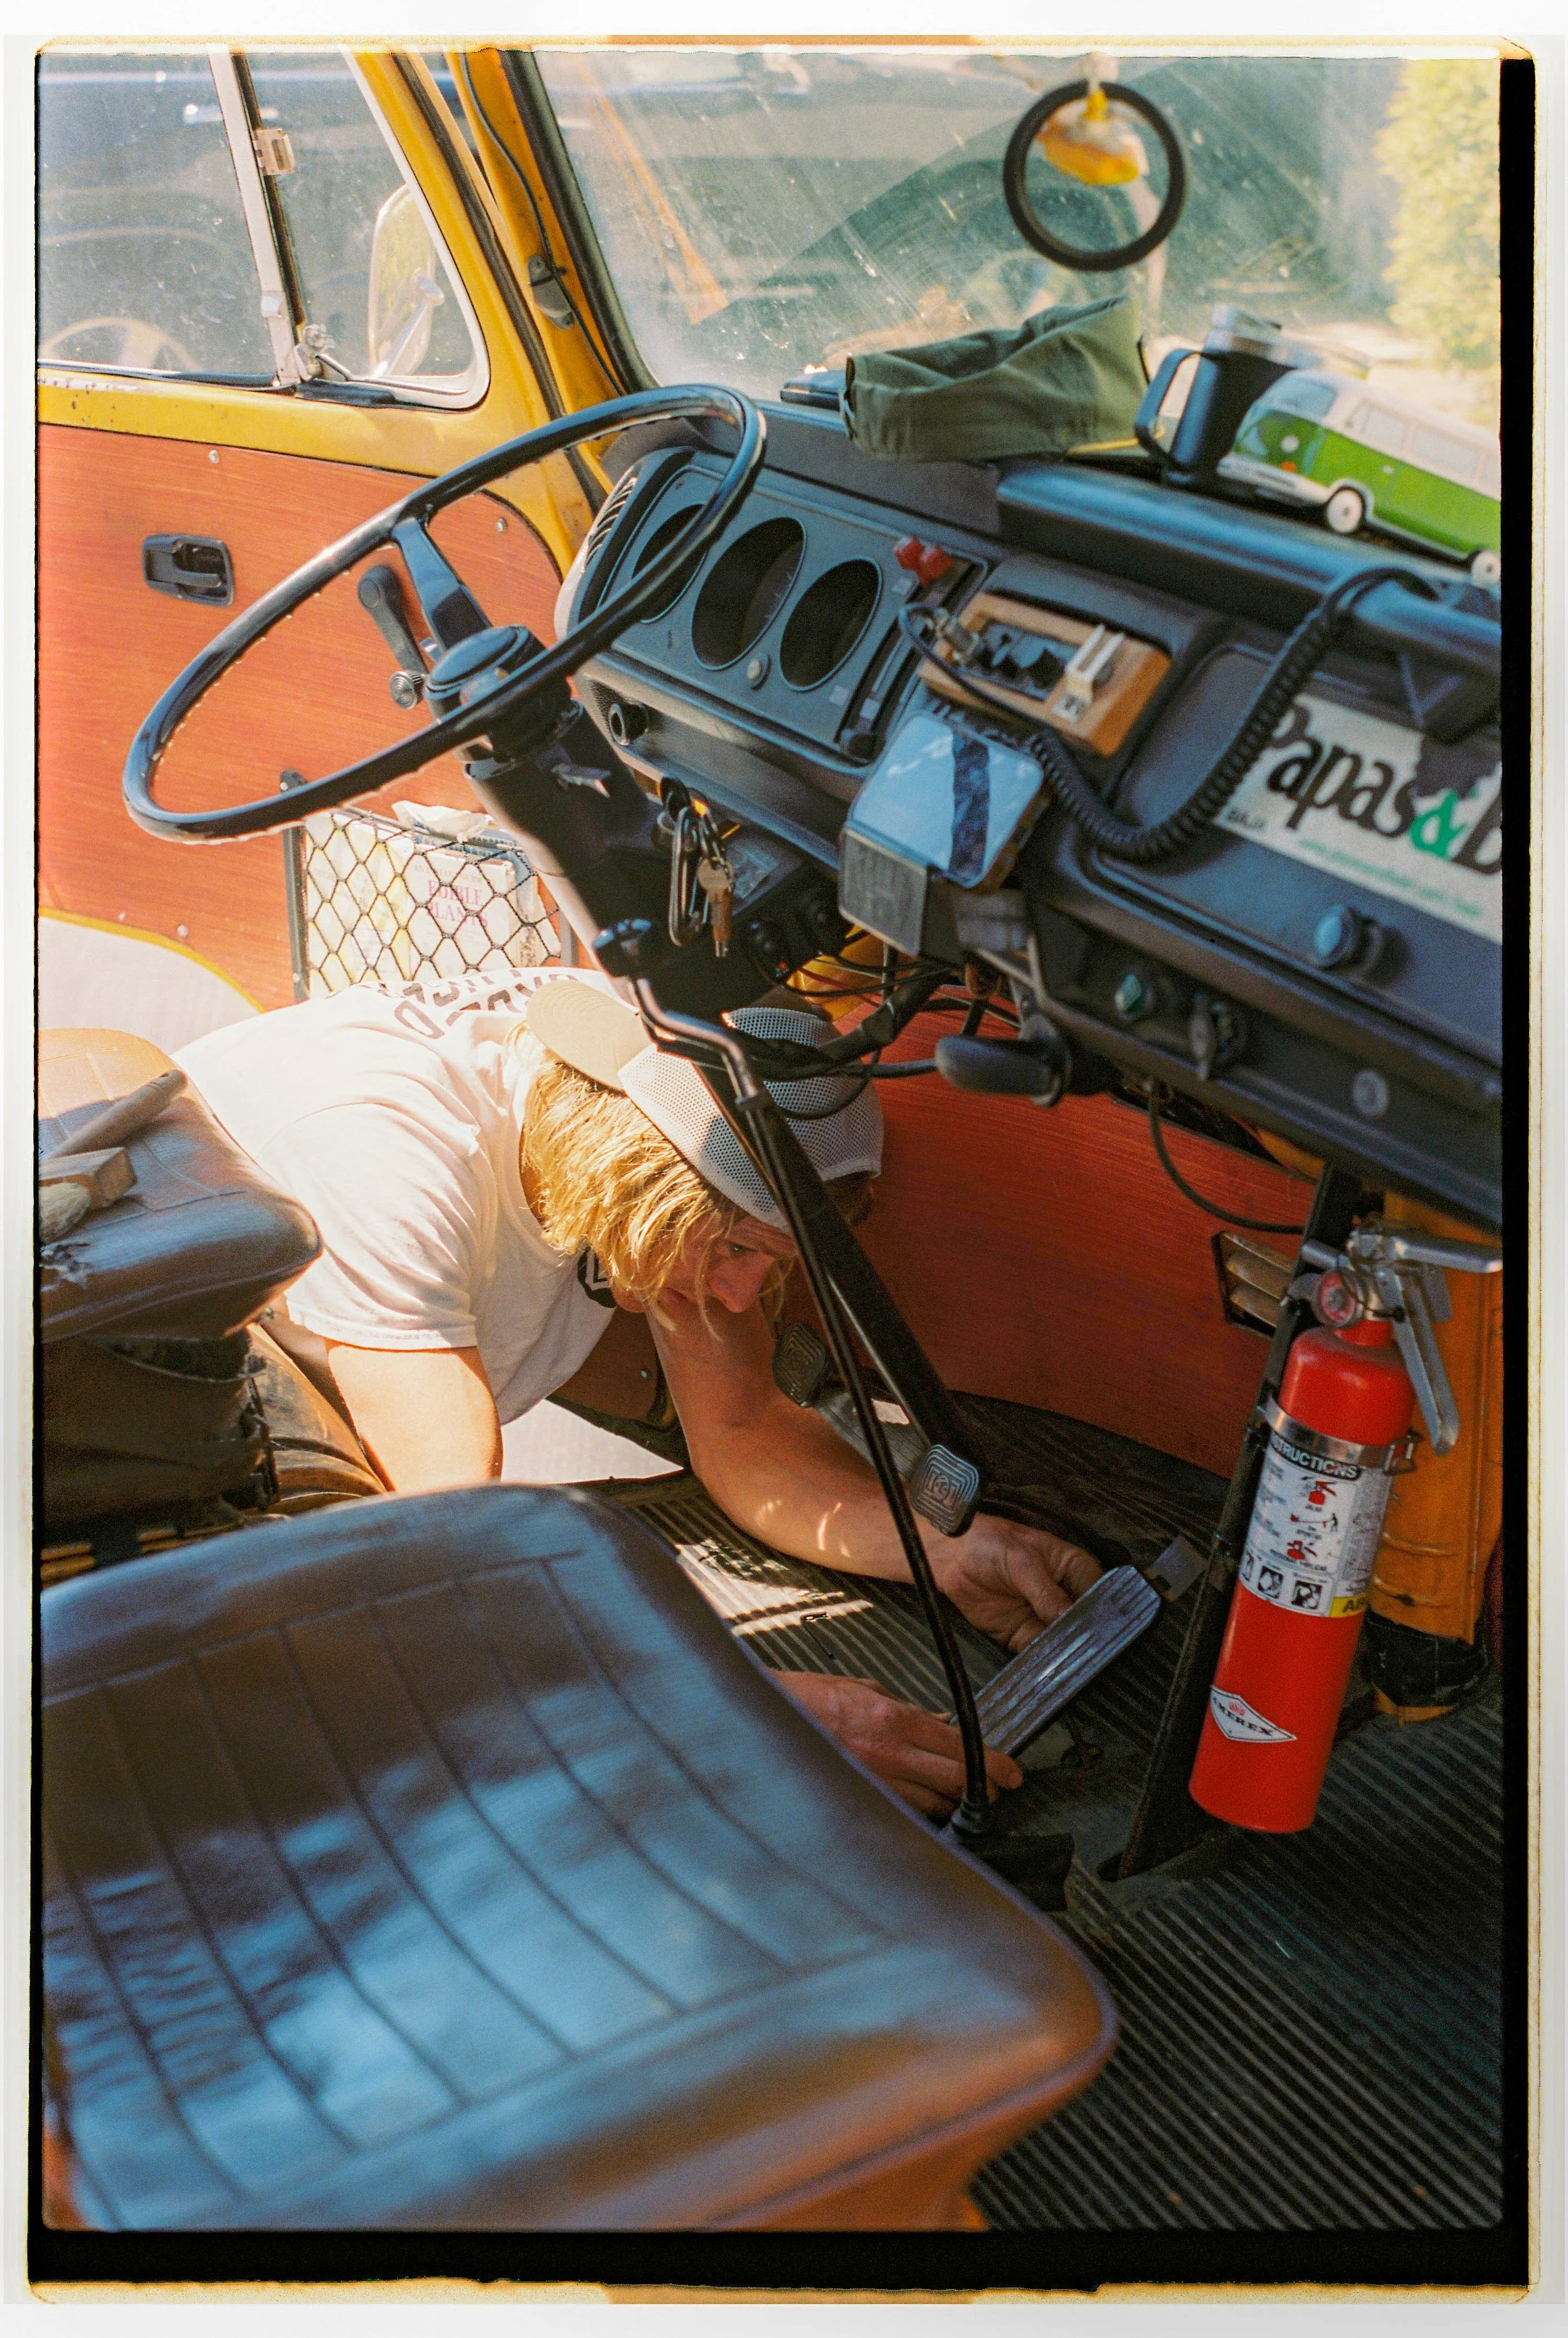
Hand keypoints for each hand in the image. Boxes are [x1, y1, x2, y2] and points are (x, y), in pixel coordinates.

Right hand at [776, 1672, 1021, 1819]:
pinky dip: (919, 1811)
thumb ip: (905, 1711)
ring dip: (951, 1801)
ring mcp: (872, 1784)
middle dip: (984, 1789)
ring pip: (933, 1805)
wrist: (761, 1719)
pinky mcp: (857, 1802)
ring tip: (959, 1795)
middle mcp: (888, 1756)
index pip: (960, 1747)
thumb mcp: (864, 1689)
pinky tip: (922, 1803)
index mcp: (893, 1720)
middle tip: (998, 1790)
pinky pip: (902, 1814)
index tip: (1013, 1774)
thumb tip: (939, 1726)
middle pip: (955, 1782)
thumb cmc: (809, 1698)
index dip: (994, 1764)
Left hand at [927, 1515, 1100, 1653]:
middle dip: (1083, 1636)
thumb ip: (1045, 1591)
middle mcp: (1064, 1595)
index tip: (1102, 1629)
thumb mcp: (1021, 1561)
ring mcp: (1044, 1617)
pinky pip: (1039, 1651)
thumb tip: (1068, 1616)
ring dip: (1064, 1651)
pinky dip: (1042, 1660)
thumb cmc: (989, 1543)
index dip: (1101, 1611)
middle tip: (1084, 1649)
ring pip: (1064, 1640)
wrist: (950, 1557)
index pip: (1098, 1593)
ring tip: (1066, 1661)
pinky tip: (1044, 1666)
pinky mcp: (1023, 1634)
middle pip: (1083, 1622)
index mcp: (1073, 1568)